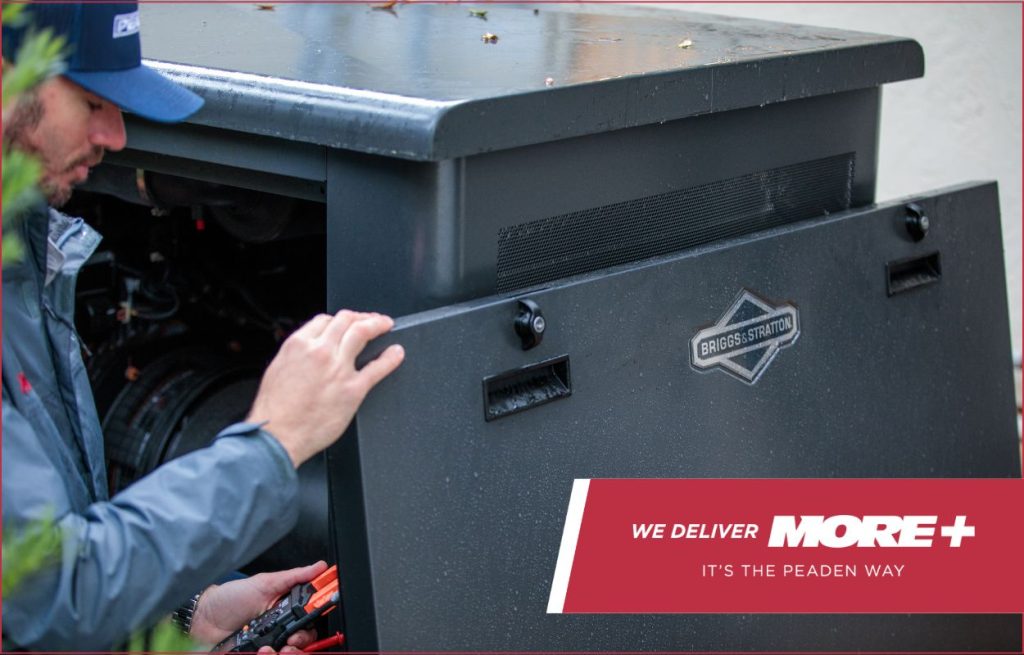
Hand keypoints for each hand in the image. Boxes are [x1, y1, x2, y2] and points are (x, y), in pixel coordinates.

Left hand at [190, 561, 329, 648]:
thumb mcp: (264, 583)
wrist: (202, 620)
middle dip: (300, 644)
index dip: (311, 627)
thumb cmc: (231, 598)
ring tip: (269, 649)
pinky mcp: (256, 654)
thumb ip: (293, 577)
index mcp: (286, 611)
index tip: (306, 626)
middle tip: (290, 641)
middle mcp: (280, 630)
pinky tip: (260, 652)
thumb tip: (320, 567)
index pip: (310, 622)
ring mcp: (269, 645)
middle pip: (303, 644)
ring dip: (285, 653)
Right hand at [248, 310, 404, 466]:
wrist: (277, 435)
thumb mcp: (277, 370)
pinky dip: (390, 358)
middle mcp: (320, 351)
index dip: (340, 319)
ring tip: (386, 325)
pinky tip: (396, 353)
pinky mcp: (353, 389)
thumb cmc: (274, 410)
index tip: (348, 322)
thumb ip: (297, 356)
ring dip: (377, 324)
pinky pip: (377, 368)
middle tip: (372, 320)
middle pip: (346, 320)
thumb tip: (308, 353)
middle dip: (362, 316)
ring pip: (362, 332)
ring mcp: (338, 368)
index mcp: (298, 345)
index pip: (325, 320)